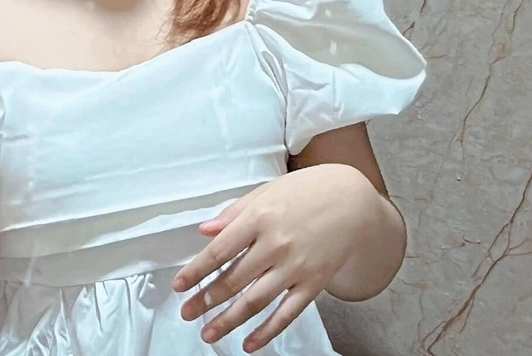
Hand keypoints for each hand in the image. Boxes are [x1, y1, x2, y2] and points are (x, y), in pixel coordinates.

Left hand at [172, 164, 377, 350]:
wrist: (352, 201)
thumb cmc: (307, 191)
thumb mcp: (266, 191)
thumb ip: (234, 213)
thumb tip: (205, 231)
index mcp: (260, 217)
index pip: (219, 251)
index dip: (196, 271)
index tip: (179, 285)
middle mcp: (275, 244)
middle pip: (233, 280)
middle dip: (206, 300)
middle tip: (187, 313)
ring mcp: (295, 267)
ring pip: (255, 301)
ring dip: (229, 320)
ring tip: (209, 333)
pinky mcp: (313, 284)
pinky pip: (287, 313)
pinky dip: (267, 332)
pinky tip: (250, 343)